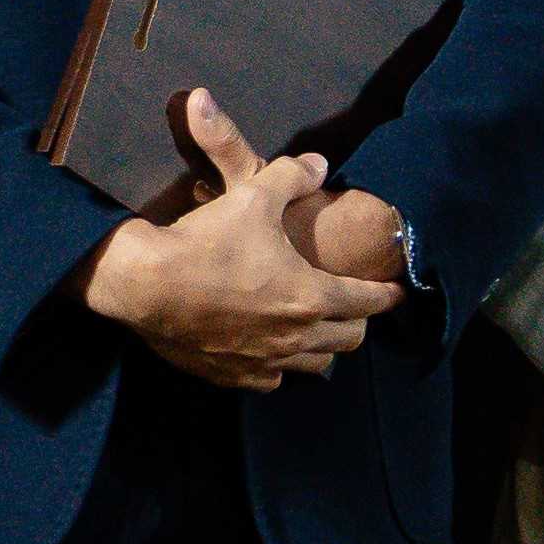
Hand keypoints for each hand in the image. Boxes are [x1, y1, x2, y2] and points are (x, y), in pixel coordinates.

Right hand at [78, 88, 407, 391]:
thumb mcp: (253, 195)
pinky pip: (273, 380)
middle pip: (349, 339)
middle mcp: (294, 336)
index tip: (397, 292)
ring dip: (324, 347)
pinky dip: (282, 366)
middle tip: (357, 306)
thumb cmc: (205, 239)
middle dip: (359, 321)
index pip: (367, 301)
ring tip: (320, 330)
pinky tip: (273, 353)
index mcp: (310, 295)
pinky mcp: (233, 374)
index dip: (387, 295)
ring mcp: (264, 360)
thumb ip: (292, 176)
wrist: (145, 283)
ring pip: (315, 365)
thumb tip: (321, 163)